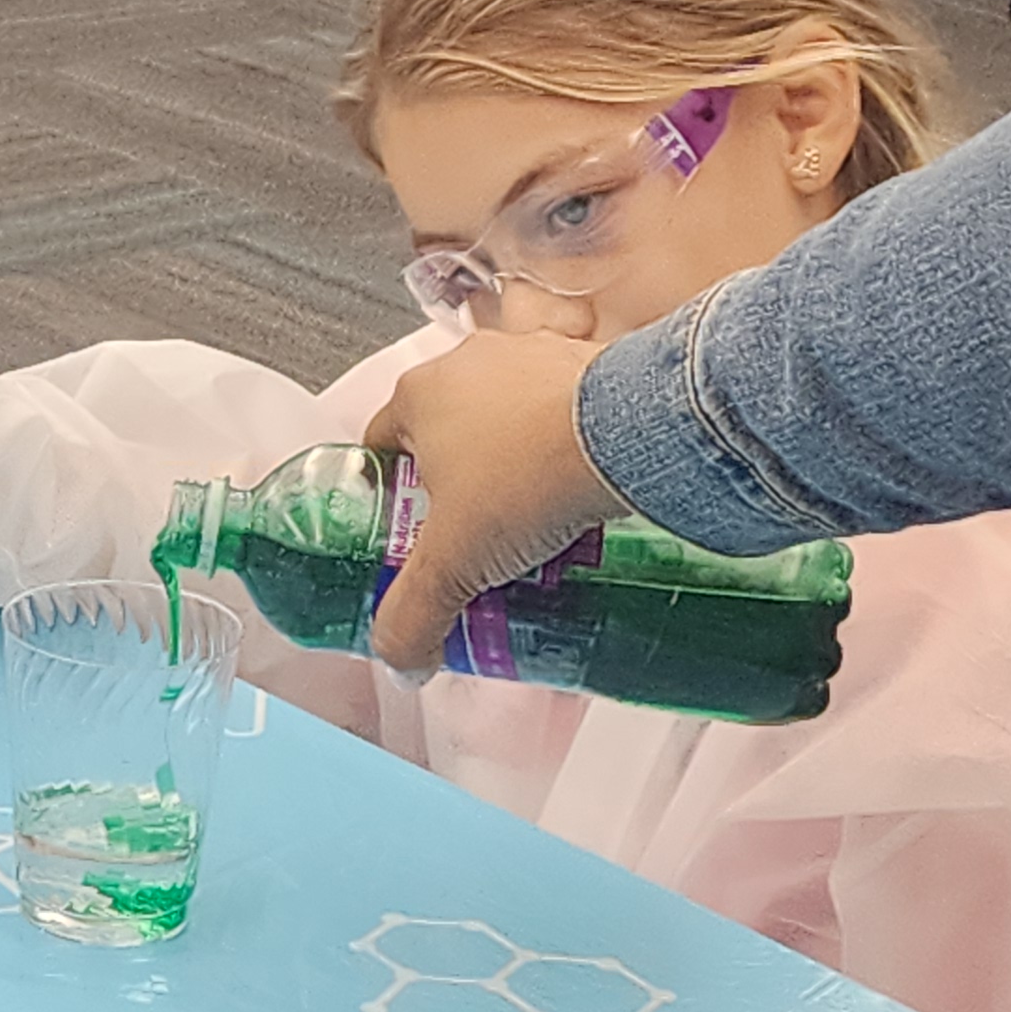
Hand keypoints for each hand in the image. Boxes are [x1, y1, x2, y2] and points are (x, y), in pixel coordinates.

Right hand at [359, 329, 629, 670]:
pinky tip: (575, 496)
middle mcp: (470, 365)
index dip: (389, 495)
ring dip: (512, 464)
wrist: (630, 433)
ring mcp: (530, 358)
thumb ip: (414, 613)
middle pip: (445, 435)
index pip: (380, 445)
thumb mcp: (453, 563)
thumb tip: (400, 653)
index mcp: (417, 394)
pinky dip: (562, 448)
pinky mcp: (585, 364)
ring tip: (531, 523)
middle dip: (457, 486)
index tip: (406, 530)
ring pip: (505, 421)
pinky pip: (560, 412)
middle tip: (472, 536)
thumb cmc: (535, 470)